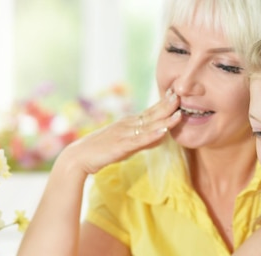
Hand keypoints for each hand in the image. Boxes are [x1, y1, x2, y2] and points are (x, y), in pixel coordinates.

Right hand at [60, 89, 181, 174]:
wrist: (79, 157)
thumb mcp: (126, 145)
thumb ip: (143, 141)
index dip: (164, 103)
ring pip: (148, 126)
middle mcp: (127, 125)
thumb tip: (160, 137)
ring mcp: (124, 134)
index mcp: (128, 123)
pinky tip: (163, 131)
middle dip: (167, 105)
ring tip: (179, 112)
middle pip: (151, 114)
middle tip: (181, 94)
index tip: (176, 94)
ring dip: (165, 119)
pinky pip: (140, 140)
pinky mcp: (121, 146)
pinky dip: (152, 135)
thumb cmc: (102, 152)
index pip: (150, 111)